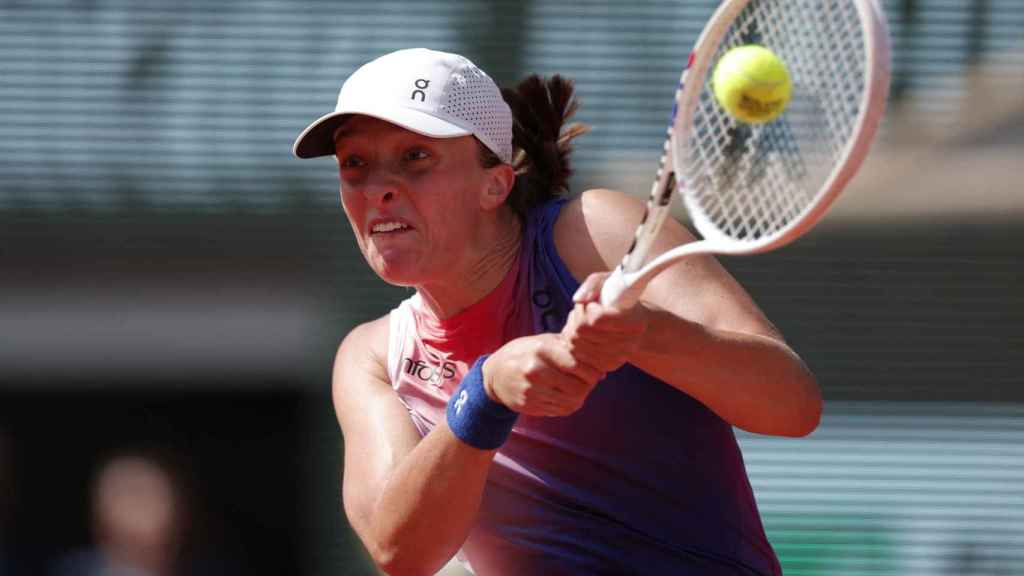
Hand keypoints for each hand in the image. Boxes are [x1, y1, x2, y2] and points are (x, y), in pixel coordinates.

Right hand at [483, 333, 603, 416]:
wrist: (494, 375)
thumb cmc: (524, 353)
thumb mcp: (543, 342)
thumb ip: (571, 350)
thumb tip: (602, 368)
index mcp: (541, 349)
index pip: (577, 365)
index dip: (591, 370)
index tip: (595, 370)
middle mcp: (535, 370)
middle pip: (577, 387)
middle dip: (588, 385)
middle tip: (589, 381)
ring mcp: (531, 390)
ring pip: (570, 401)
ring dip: (580, 396)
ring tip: (578, 388)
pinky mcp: (529, 405)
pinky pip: (559, 410)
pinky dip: (568, 404)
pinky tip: (565, 395)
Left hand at [561, 272, 648, 373]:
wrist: (633, 322)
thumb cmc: (619, 297)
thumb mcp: (610, 280)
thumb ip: (593, 284)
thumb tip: (578, 300)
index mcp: (634, 322)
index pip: (596, 320)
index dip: (588, 309)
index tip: (594, 304)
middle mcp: (629, 343)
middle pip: (582, 332)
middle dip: (577, 318)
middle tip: (584, 312)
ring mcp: (619, 358)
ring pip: (577, 344)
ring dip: (573, 330)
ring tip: (583, 322)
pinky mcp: (607, 366)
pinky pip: (578, 356)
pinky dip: (574, 344)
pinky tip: (583, 335)